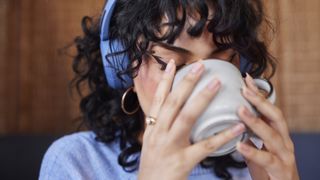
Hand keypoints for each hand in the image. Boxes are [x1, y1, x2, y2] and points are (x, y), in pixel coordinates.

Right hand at [138, 60, 245, 179]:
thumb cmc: (152, 166)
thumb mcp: (151, 142)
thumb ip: (161, 126)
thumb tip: (172, 111)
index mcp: (152, 128)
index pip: (158, 99)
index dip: (165, 80)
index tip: (172, 63)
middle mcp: (158, 133)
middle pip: (173, 102)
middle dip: (186, 82)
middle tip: (200, 66)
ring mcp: (170, 146)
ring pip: (186, 117)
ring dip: (202, 98)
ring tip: (217, 83)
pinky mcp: (183, 161)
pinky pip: (205, 146)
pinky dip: (222, 135)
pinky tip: (237, 127)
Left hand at [236, 74, 299, 179]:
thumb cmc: (270, 171)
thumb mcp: (259, 149)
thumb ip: (250, 137)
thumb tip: (234, 124)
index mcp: (278, 134)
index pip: (269, 110)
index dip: (258, 94)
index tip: (245, 79)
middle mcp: (284, 141)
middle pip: (275, 116)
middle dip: (260, 101)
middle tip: (244, 88)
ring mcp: (285, 155)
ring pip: (272, 135)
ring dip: (256, 121)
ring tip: (240, 110)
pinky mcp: (281, 170)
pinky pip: (267, 159)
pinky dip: (253, 151)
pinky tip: (240, 145)